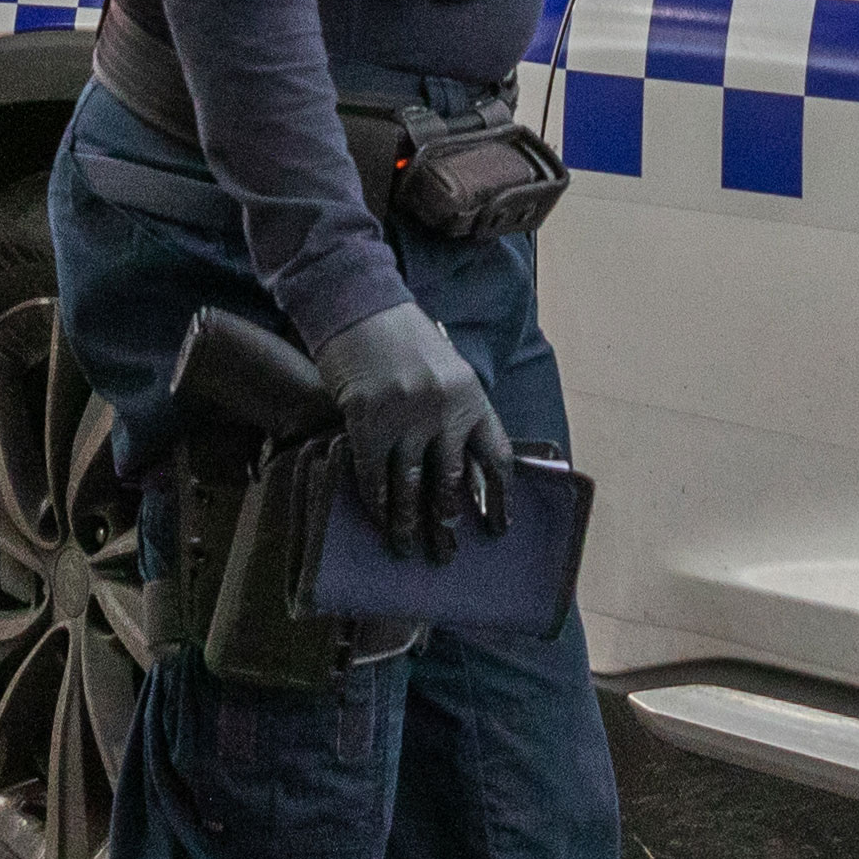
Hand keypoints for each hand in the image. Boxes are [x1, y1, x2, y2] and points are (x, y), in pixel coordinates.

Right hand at [309, 298, 509, 556]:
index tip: (497, 529)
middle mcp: (444, 409)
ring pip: (410, 487)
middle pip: (451, 484)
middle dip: (447, 525)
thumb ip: (459, 414)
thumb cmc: (406, 339)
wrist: (360, 304)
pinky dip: (375, 501)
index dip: (499, 500)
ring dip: (408, 524)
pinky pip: (374, 475)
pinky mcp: (367, 419)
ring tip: (406, 547)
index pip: (496, 459)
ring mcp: (405, 416)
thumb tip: (469, 472)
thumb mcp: (448, 370)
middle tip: (445, 553)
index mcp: (471, 396)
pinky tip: (377, 518)